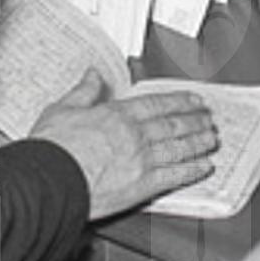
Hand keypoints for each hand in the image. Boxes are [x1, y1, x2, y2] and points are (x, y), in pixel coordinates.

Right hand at [29, 73, 219, 219]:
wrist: (48, 183)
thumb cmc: (51, 150)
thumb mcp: (62, 109)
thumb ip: (83, 91)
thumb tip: (93, 74)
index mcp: (117, 115)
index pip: (157, 104)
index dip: (179, 101)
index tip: (194, 101)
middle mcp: (134, 135)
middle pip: (173, 124)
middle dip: (195, 121)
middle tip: (209, 119)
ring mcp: (141, 160)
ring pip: (179, 147)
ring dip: (199, 143)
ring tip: (211, 140)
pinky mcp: (141, 186)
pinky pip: (174, 176)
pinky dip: (192, 171)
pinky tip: (203, 168)